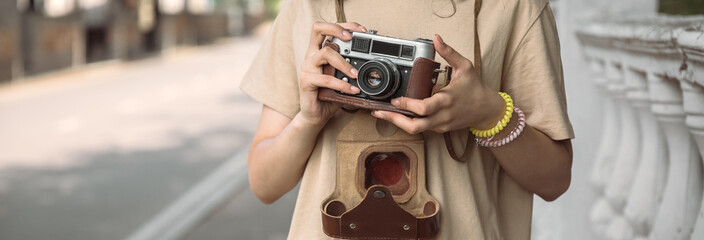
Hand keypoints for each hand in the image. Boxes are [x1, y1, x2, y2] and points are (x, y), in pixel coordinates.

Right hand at [299, 21, 366, 125]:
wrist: (316, 114)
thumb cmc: (330, 95)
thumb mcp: (343, 79)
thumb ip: (351, 69)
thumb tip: (373, 65)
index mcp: (319, 50)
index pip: (327, 28)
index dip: (344, 25)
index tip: (361, 30)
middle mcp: (311, 55)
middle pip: (318, 29)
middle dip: (336, 28)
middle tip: (351, 38)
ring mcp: (307, 67)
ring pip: (325, 53)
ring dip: (344, 62)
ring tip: (356, 74)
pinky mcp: (306, 81)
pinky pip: (326, 79)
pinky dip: (342, 84)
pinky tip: (352, 89)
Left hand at [371, 34, 505, 133]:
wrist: (487, 110)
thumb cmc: (475, 88)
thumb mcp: (465, 66)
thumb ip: (449, 52)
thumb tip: (436, 38)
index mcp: (447, 100)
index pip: (423, 108)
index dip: (407, 105)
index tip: (396, 99)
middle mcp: (442, 116)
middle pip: (415, 126)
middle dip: (395, 120)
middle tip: (380, 112)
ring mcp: (440, 125)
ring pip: (416, 130)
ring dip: (398, 123)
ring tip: (384, 113)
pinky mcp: (439, 129)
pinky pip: (421, 128)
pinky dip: (408, 122)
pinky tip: (398, 114)